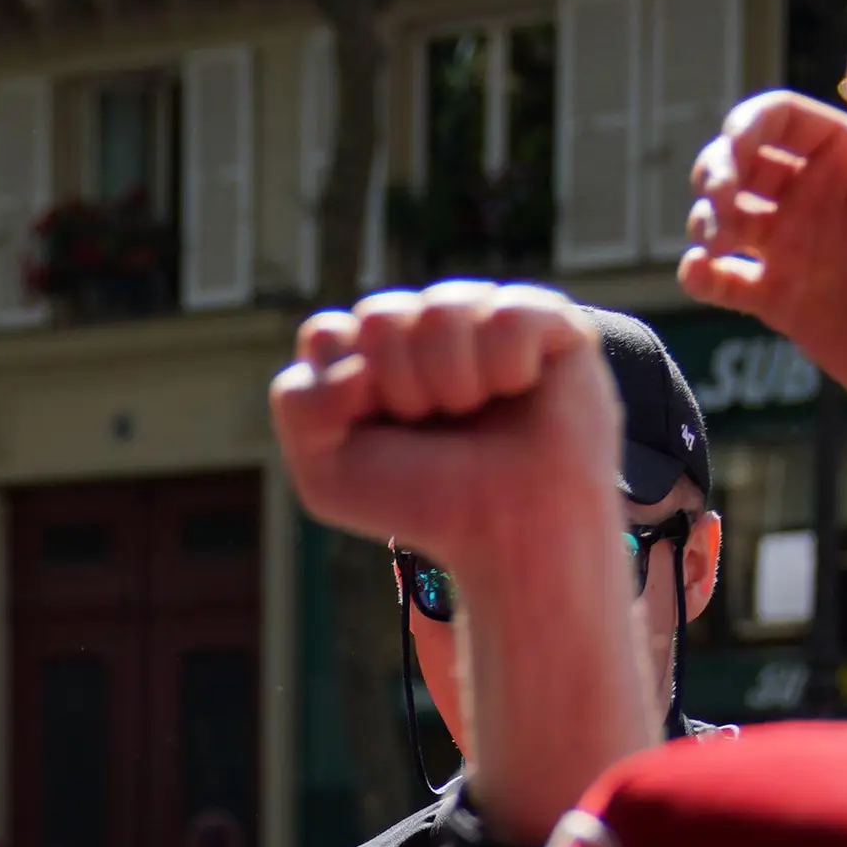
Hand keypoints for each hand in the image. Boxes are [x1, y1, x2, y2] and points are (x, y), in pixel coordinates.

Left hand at [270, 283, 623, 570]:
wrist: (508, 536)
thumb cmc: (422, 503)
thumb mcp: (326, 473)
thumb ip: (299, 404)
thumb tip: (357, 362)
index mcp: (369, 352)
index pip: (327, 335)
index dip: (345, 395)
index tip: (379, 435)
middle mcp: (424, 325)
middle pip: (379, 318)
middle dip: (400, 390)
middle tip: (434, 427)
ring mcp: (483, 316)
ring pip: (441, 310)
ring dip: (453, 384)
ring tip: (476, 414)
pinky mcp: (548, 320)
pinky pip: (507, 316)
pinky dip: (507, 370)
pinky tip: (520, 391)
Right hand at [678, 46, 846, 406]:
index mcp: (844, 157)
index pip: (777, 121)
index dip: (746, 127)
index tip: (735, 152)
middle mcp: (810, 197)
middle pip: (739, 165)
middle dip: (716, 174)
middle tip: (720, 201)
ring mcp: (790, 247)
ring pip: (723, 218)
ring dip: (705, 220)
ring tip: (716, 240)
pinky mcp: (775, 298)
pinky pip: (722, 279)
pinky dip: (700, 274)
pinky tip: (700, 272)